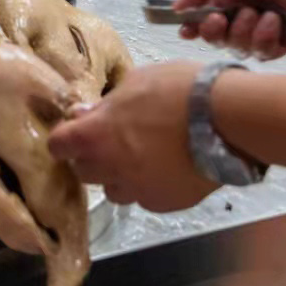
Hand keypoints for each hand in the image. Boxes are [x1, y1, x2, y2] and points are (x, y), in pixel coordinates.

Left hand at [49, 61, 218, 211]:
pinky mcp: (163, 203)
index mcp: (95, 135)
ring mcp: (137, 189)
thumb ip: (106, 104)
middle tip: (111, 141)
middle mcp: (109, 167)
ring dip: (119, 175)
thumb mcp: (136, 81)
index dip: (65, 138)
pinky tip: (167, 168)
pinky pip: (144, 197)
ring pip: (113, 190)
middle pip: (82, 171)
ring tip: (142, 157)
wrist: (227, 120)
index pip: (58, 145)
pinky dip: (148, 185)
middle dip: (91, 157)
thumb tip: (84, 114)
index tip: (75, 131)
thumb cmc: (179, 89)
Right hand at [175, 0, 285, 59]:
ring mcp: (266, 29)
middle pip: (218, 38)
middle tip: (220, 19)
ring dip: (243, 33)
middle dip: (214, 32)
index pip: (204, 18)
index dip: (194, 27)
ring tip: (258, 13)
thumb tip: (176, 9)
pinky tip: (274, 21)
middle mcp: (244, 13)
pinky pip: (266, 53)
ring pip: (240, 48)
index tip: (186, 31)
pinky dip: (265, 40)